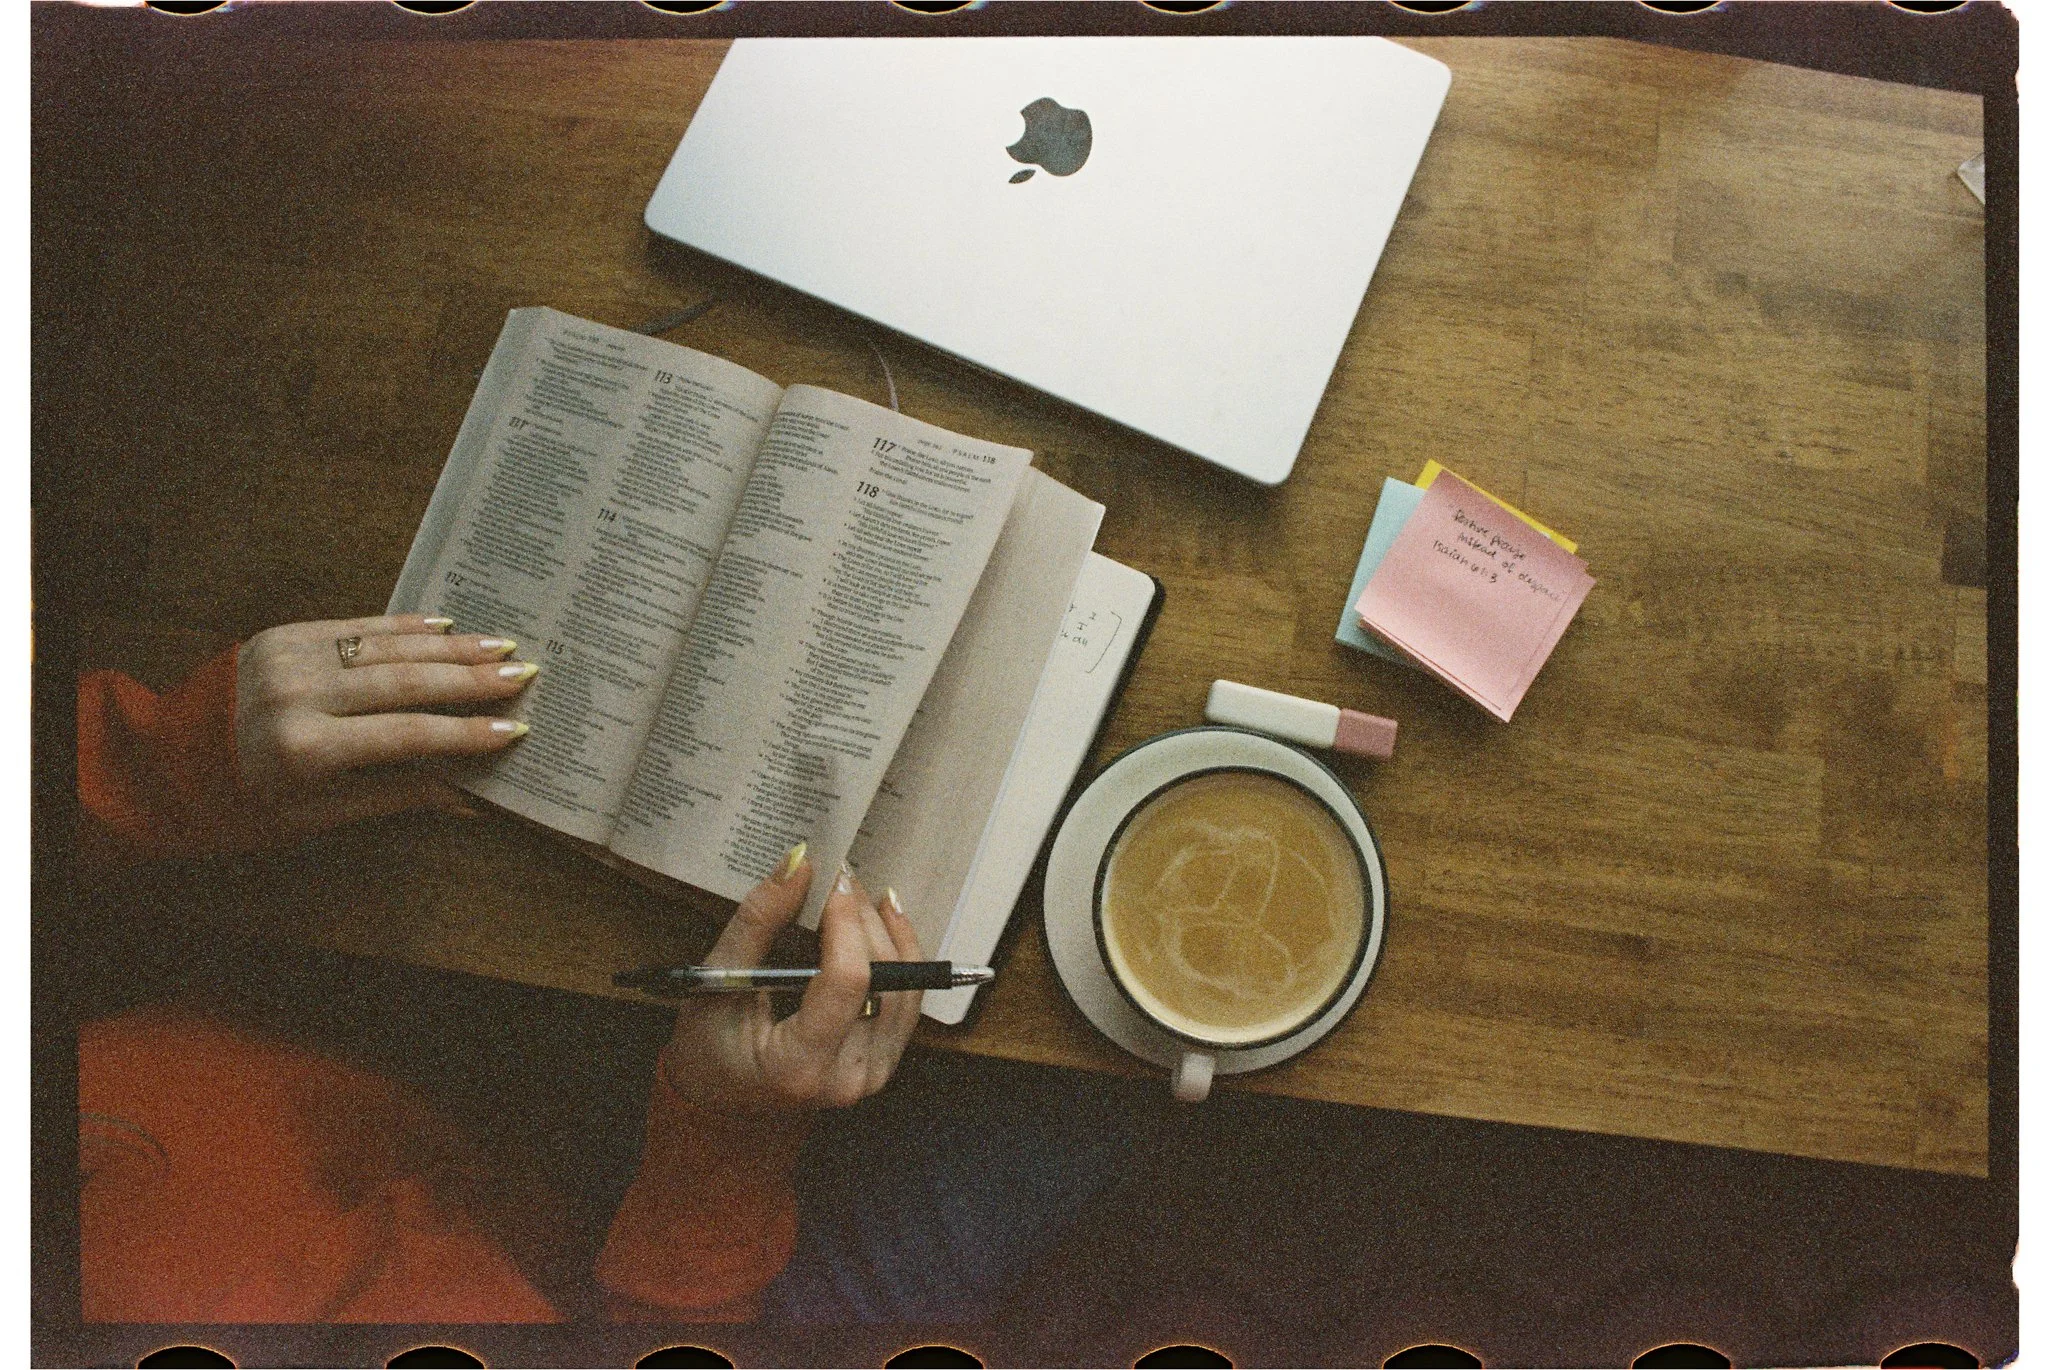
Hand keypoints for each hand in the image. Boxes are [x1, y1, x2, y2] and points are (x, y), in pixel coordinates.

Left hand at [233, 613, 536, 837]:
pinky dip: (403, 626)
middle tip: (525, 675)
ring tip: (501, 645)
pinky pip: (354, 626)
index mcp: (306, 749)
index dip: (467, 733)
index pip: (408, 735)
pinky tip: (444, 624)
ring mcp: (288, 658)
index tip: (516, 729)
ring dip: (449, 646)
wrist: (160, 763)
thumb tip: (466, 796)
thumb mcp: (312, 818)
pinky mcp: (281, 636)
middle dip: (472, 679)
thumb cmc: (239, 804)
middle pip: (406, 682)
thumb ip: (392, 797)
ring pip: (387, 647)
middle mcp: (299, 695)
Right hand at [661, 847, 924, 1112]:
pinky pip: (907, 1001)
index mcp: (798, 1066)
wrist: (723, 1103)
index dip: (845, 922)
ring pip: (905, 988)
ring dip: (889, 933)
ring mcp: (872, 1075)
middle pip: (882, 980)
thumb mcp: (716, 981)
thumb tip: (800, 862)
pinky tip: (884, 920)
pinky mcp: (884, 1062)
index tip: (831, 880)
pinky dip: (901, 955)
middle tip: (840, 876)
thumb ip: (758, 921)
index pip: (846, 983)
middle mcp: (846, 1078)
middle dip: (864, 919)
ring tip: (862, 893)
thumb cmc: (708, 1047)